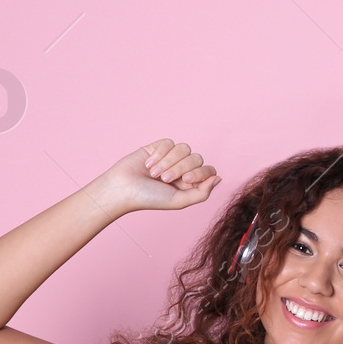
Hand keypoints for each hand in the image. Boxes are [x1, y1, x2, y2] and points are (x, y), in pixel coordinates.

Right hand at [94, 139, 220, 213]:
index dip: (200, 172)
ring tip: (154, 173)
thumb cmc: (149, 198)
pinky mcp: (157, 148)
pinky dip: (159, 153)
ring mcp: (170, 158)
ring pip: (184, 148)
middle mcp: (182, 169)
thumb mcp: (180, 201)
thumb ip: (202, 193)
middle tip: (165, 179)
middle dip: (181, 168)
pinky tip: (148, 164)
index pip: (208, 170)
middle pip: (197, 158)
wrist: (123, 188)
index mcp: (190, 183)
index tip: (185, 180)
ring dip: (169, 161)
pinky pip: (169, 142)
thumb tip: (219, 178)